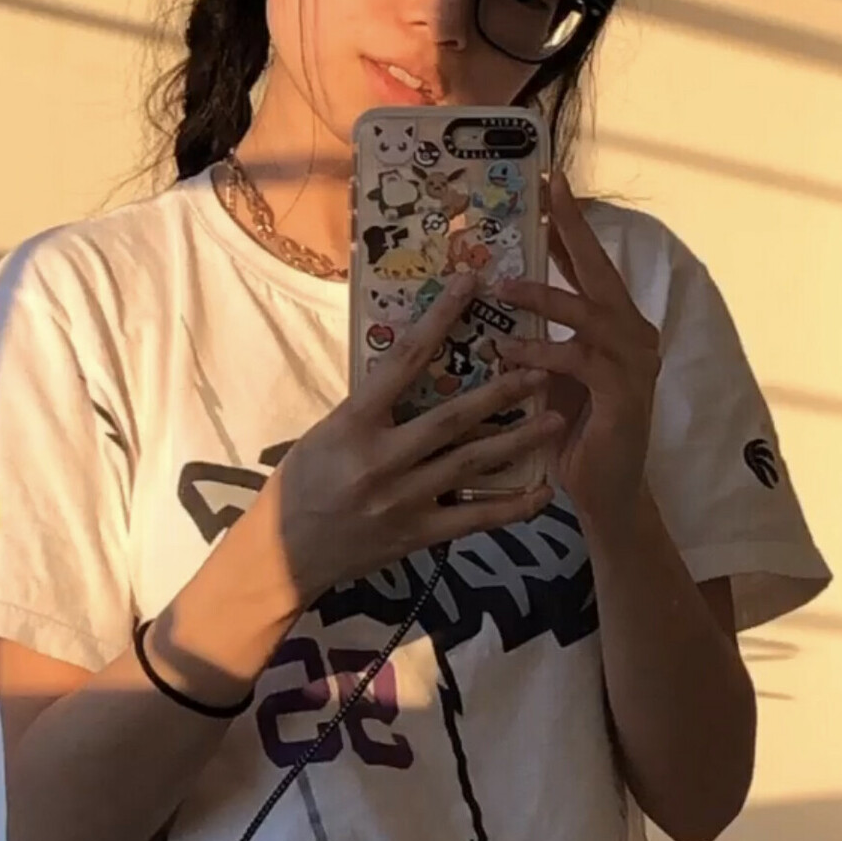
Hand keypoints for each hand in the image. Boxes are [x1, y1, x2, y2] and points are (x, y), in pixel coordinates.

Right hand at [266, 276, 563, 605]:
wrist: (283, 555)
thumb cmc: (302, 482)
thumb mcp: (327, 430)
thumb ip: (372, 405)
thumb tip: (413, 365)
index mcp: (353, 423)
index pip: (401, 360)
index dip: (438, 319)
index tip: (469, 286)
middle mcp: (382, 459)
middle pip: (453, 418)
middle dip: (501, 392)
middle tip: (543, 368)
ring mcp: (403, 500)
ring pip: (472, 464)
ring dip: (520, 441)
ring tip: (557, 419)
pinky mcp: (418, 535)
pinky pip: (475, 519)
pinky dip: (513, 506)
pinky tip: (544, 491)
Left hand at [496, 170, 660, 537]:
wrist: (606, 493)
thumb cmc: (574, 432)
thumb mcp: (550, 372)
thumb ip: (536, 334)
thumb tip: (492, 292)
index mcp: (615, 324)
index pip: (590, 263)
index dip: (570, 224)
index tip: (549, 183)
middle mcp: (633, 333)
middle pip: (601, 268)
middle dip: (572, 228)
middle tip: (548, 188)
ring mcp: (634, 363)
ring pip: (588, 312)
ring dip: (542, 295)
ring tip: (501, 285)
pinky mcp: (624, 395)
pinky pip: (578, 361)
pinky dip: (540, 353)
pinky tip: (506, 351)